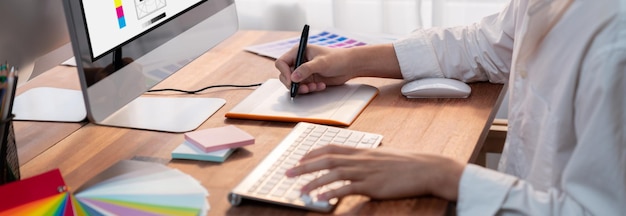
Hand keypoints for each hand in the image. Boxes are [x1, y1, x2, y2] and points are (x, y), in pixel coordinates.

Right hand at [275, 45, 357, 93]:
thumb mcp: (321, 63)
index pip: (282, 62)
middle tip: (303, 88)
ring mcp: (304, 71)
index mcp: (299, 51)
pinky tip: (320, 86)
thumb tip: (294, 77)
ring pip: (294, 84)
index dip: (284, 72)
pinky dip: (310, 89)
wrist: (350, 66)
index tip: (292, 81)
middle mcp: (299, 61)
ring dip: (303, 88)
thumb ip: (307, 69)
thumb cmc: (338, 58)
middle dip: (294, 83)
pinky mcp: (309, 79)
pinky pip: (303, 88)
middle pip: (285, 75)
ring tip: (314, 87)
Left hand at [285, 145, 463, 200]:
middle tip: (288, 173)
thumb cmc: (406, 164)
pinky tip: (321, 199)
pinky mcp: (372, 185)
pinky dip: (332, 193)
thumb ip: (365, 159)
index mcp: (362, 151)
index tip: (299, 158)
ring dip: (313, 182)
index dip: (312, 153)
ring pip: (332, 174)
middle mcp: (360, 159)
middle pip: (325, 160)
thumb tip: (352, 164)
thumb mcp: (382, 156)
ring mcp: (366, 172)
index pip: (331, 148)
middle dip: (304, 167)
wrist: (426, 168)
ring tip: (299, 190)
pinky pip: (347, 189)